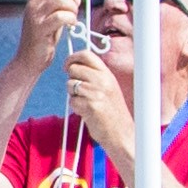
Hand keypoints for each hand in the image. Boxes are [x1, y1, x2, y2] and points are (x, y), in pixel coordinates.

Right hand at [17, 0, 81, 73]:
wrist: (29, 59)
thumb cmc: (44, 36)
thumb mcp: (49, 13)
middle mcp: (32, 3)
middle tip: (74, 10)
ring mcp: (35, 15)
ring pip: (62, 0)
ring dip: (73, 9)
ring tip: (72, 19)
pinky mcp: (40, 28)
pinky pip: (62, 16)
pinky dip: (71, 20)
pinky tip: (71, 25)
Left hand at [60, 41, 135, 174]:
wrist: (121, 132)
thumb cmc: (111, 111)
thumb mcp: (107, 88)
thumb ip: (93, 76)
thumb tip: (72, 66)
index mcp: (107, 74)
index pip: (87, 55)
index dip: (72, 58)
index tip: (66, 66)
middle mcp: (103, 80)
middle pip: (74, 69)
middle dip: (71, 78)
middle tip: (79, 90)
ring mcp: (96, 92)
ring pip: (70, 84)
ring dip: (73, 95)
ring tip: (87, 103)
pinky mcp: (90, 104)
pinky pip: (72, 100)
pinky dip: (76, 107)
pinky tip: (87, 112)